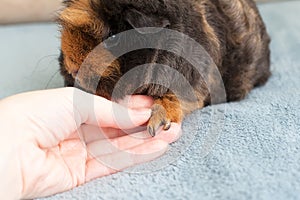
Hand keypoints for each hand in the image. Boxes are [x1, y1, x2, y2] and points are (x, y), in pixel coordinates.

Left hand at [0, 88, 180, 198]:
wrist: (7, 149)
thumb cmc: (32, 116)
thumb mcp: (76, 102)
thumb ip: (111, 109)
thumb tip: (140, 111)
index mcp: (72, 108)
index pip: (110, 107)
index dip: (133, 105)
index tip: (156, 103)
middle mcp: (78, 130)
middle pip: (118, 127)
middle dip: (144, 123)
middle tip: (169, 119)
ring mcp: (80, 153)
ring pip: (120, 146)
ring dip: (146, 140)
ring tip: (171, 133)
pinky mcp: (81, 174)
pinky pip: (113, 164)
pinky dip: (136, 156)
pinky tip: (156, 147)